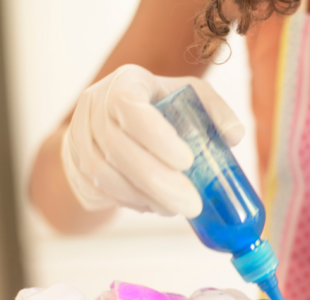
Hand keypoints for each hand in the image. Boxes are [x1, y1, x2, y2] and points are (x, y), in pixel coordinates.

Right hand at [61, 64, 243, 216]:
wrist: (113, 122)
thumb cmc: (160, 108)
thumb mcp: (189, 97)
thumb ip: (215, 111)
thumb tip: (233, 136)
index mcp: (126, 82)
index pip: (129, 105)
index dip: (156, 136)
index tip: (187, 161)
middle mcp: (95, 105)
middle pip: (117, 146)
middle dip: (157, 181)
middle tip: (192, 204)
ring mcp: (80, 136)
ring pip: (105, 173)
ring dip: (144, 196)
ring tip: (177, 208)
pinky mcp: (75, 164)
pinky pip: (101, 189)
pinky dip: (132, 201)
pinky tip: (156, 206)